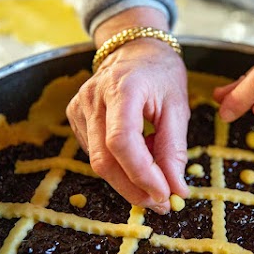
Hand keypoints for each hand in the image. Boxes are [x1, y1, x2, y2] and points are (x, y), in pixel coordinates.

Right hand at [66, 8, 189, 213]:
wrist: (135, 50)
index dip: (142, 175)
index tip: (165, 196)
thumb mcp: (177, 107)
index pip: (122, 141)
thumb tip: (175, 190)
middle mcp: (93, 98)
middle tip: (162, 203)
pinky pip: (95, 153)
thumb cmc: (161, 74)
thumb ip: (174, 149)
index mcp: (122, 89)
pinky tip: (138, 162)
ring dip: (128, 182)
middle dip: (134, 189)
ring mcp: (79, 108)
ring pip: (98, 162)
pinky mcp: (76, 117)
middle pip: (104, 159)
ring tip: (155, 182)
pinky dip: (119, 167)